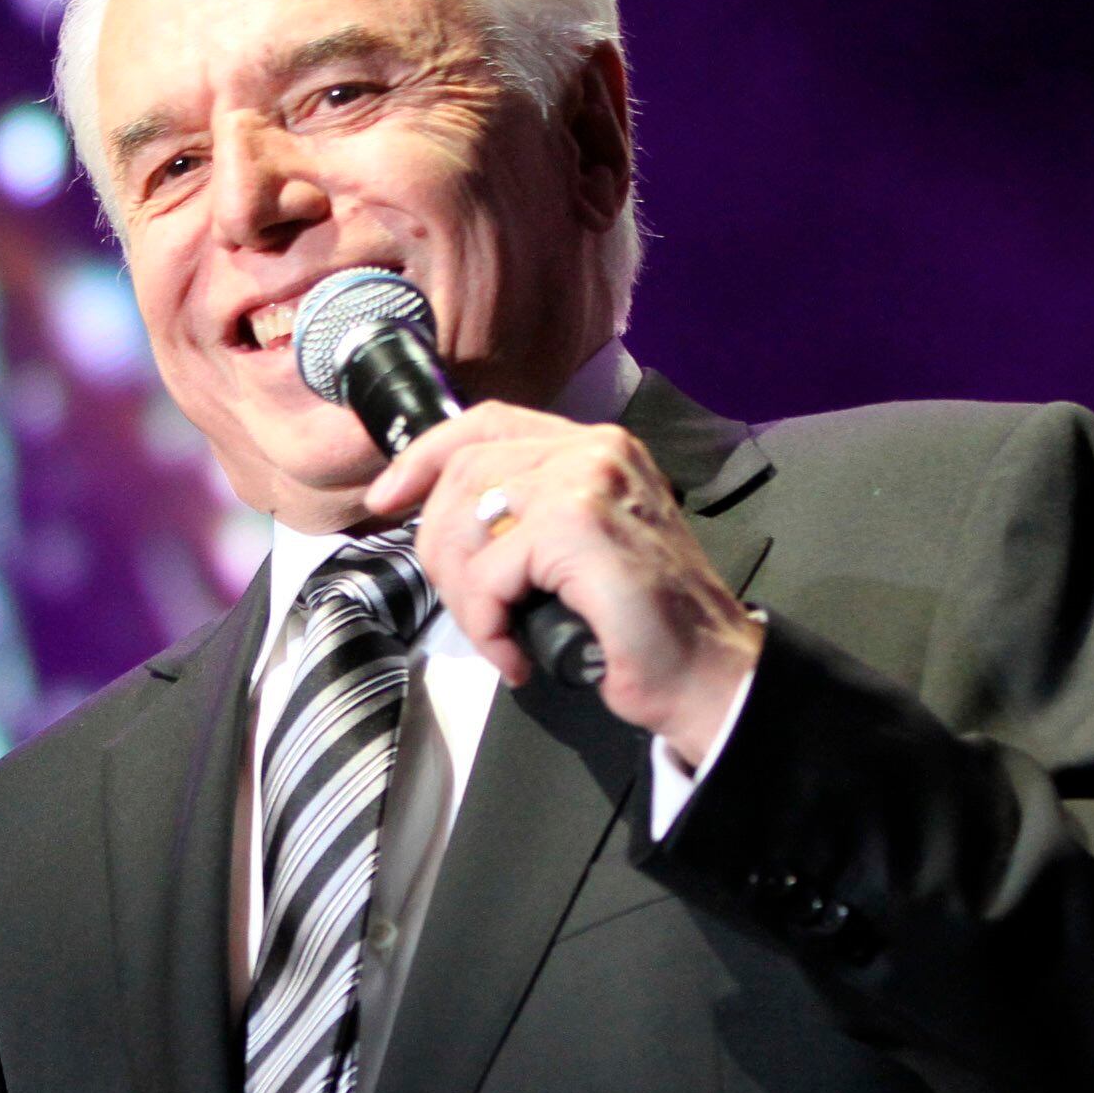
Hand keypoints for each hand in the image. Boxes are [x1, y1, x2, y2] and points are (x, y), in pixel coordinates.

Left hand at [363, 401, 761, 762]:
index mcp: (596, 446)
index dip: (425, 456)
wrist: (705, 670)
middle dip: (440, 549)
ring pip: (465, 522)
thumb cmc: (642, 622)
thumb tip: (446, 511)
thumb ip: (530, 510)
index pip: (485, 422)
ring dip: (464, 595)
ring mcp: (587, 482)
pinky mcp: (577, 526)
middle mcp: (594, 450)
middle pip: (463, 474)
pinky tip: (515, 655)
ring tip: (496, 634)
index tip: (388, 498)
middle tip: (467, 608)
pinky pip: (487, 573)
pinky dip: (488, 625)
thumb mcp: (582, 544)